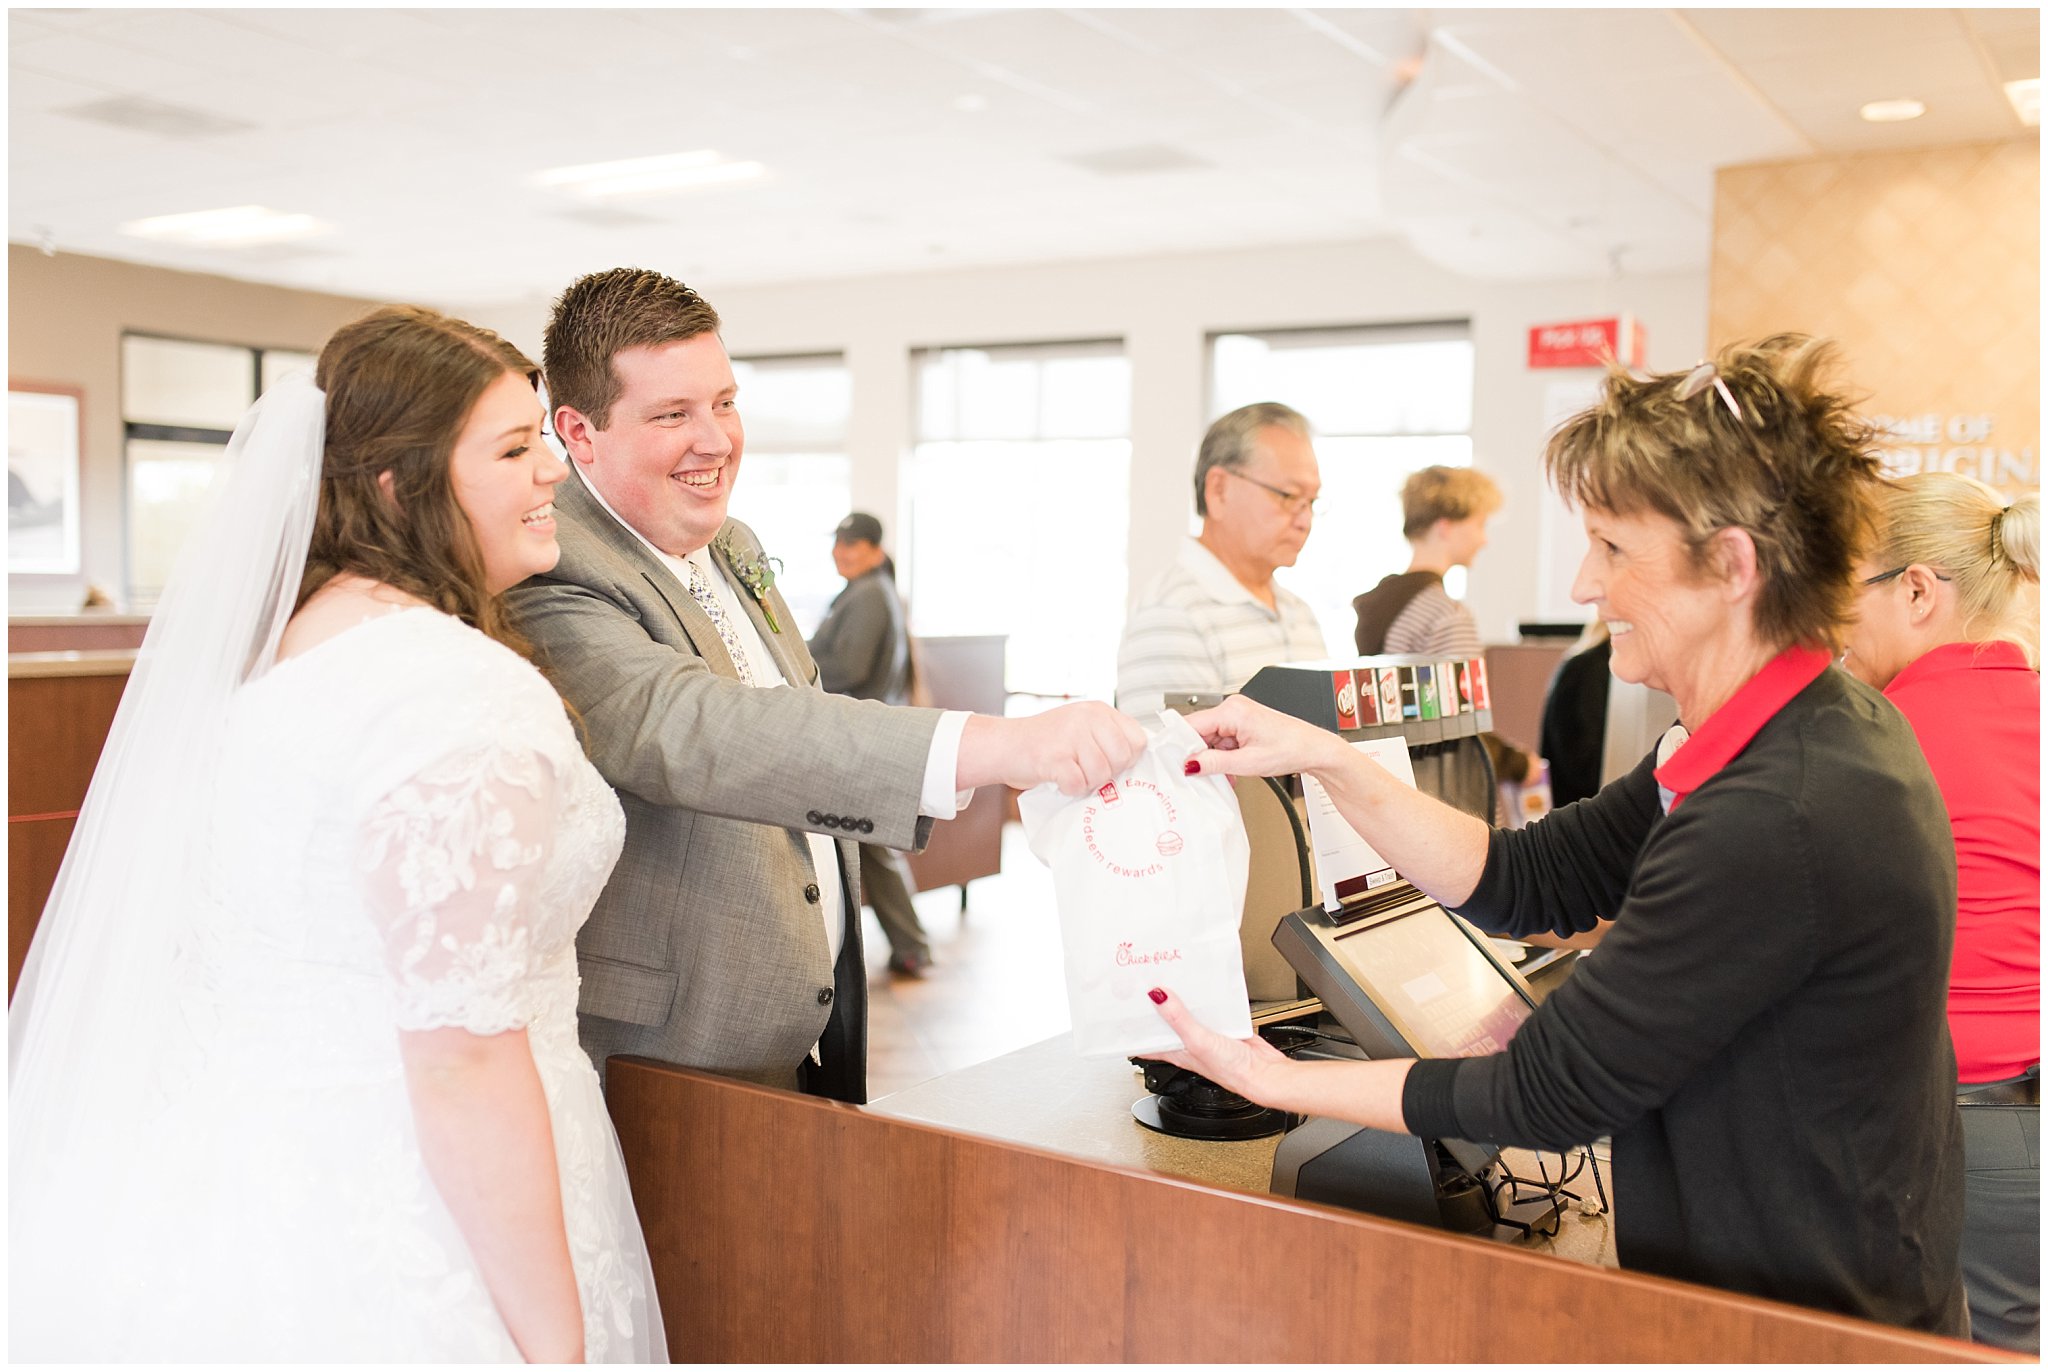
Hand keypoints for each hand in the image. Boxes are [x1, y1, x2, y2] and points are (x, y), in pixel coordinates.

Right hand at [957, 703, 1147, 796]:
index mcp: (1098, 710)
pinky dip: (1070, 789)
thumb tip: (1138, 762)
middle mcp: (1087, 718)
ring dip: (1087, 782)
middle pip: (1122, 758)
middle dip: (1108, 773)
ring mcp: (1069, 735)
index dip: (1128, 758)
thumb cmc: (1046, 742)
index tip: (1111, 763)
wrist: (1005, 745)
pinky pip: (1078, 783)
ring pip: (1101, 773)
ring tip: (1071, 774)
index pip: (1137, 739)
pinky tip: (1059, 780)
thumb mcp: (1081, 727)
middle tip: (1087, 771)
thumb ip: (1108, 738)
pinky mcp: (1053, 756)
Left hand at [1139, 986, 1292, 1104]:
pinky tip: (1206, 988)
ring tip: (1172, 979)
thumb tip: (1157, 996)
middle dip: (1156, 1006)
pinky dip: (1207, 999)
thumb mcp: (1197, 1042)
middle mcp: (1188, 1044)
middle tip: (1145, 984)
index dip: (1133, 1029)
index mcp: (1176, 1052)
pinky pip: (1210, 1009)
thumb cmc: (1231, 1070)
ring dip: (1182, 999)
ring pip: (1188, 1013)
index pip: (1146, 1043)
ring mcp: (1206, 1035)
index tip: (1122, 1011)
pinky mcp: (1223, 1027)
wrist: (1263, 1072)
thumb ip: (1178, 1018)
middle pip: (1166, 1022)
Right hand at [1179, 695, 1350, 779]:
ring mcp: (1238, 715)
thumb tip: (1190, 764)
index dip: (1180, 745)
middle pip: (1199, 733)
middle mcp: (1233, 708)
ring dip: (1213, 759)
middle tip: (1200, 775)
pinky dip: (1223, 757)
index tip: (1173, 763)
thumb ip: (1214, 763)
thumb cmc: (1292, 748)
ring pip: (1210, 739)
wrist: (1314, 750)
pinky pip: (1222, 741)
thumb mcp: (1248, 763)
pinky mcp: (1242, 724)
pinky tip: (1231, 769)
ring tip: (1227, 774)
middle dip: (1200, 756)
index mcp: (1233, 710)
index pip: (1191, 724)